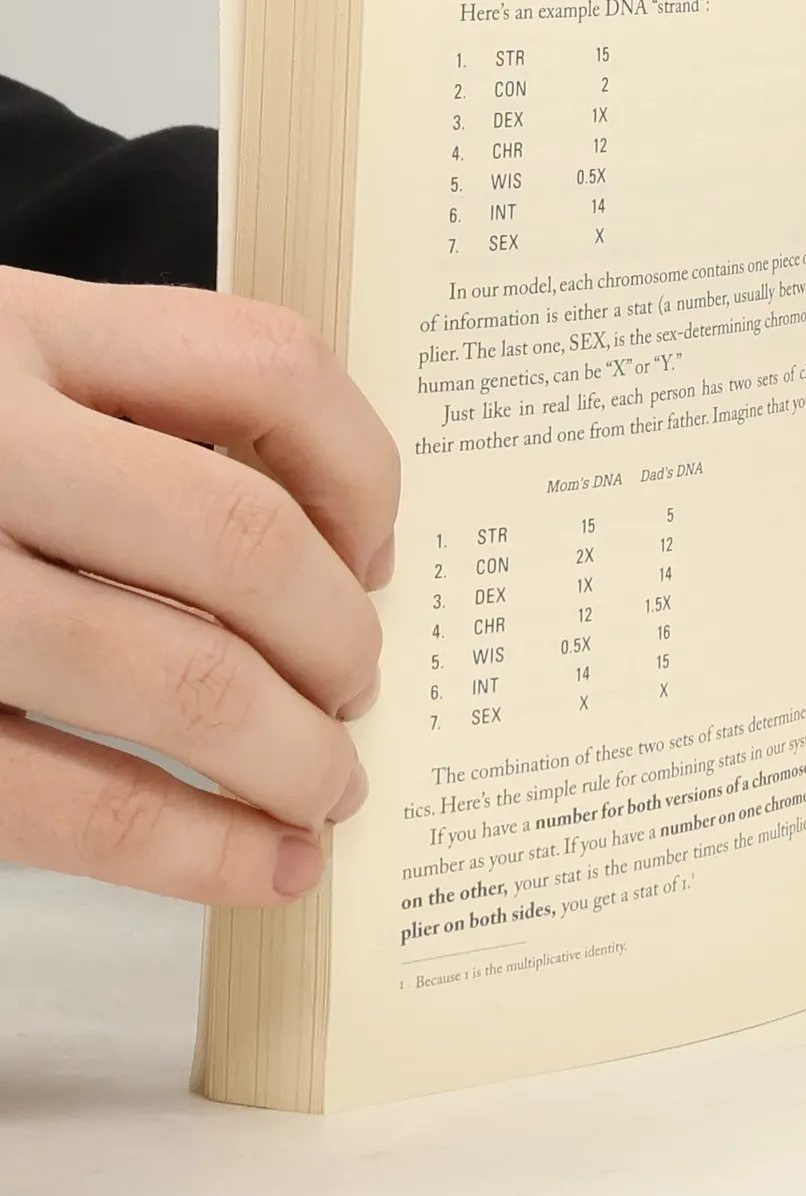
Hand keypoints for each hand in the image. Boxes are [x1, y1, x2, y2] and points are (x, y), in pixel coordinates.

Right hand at [0, 267, 398, 906]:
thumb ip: (136, 406)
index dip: (360, 468)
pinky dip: (196, 852)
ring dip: (293, 755)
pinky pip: (72, 807)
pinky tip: (259, 867)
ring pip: (177, 678)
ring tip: (328, 790)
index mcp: (15, 327)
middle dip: (338, 636)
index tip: (380, 547)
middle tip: (359, 688)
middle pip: (239, 536)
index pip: (261, 365)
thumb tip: (348, 550)